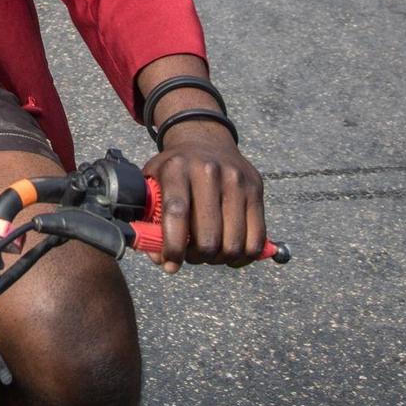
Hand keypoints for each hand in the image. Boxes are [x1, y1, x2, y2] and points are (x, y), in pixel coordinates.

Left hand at [142, 122, 264, 271]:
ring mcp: (236, 180)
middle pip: (208, 235)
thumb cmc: (175, 170)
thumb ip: (149, 219)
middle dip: (197, 257)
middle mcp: (208, 171)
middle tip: (191, 256)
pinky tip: (230, 252)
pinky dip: (243, 256)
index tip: (170, 264)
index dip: (173, 245)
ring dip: (219, 259)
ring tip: (209, 252)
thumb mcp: (153, 182)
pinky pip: (257, 239)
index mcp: (177, 168)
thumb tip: (159, 258)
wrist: (206, 141)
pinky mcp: (256, 190)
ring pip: (234, 243)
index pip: (177, 212)